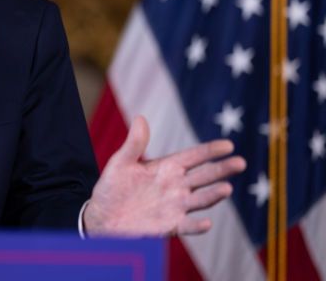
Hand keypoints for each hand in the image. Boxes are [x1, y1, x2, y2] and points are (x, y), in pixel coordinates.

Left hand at [83, 115, 245, 236]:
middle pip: (204, 176)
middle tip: (240, 163)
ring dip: (214, 195)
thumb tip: (140, 118)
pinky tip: (206, 223)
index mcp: (167, 168)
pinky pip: (187, 226)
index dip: (210, 151)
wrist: (102, 216)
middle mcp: (176, 186)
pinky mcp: (170, 226)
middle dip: (222, 169)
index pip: (194, 157)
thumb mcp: (121, 162)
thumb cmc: (112, 187)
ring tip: (227, 188)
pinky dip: (197, 226)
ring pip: (200, 200)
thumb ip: (134, 143)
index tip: (228, 145)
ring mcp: (175, 206)